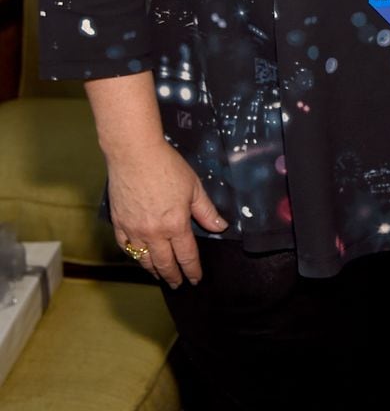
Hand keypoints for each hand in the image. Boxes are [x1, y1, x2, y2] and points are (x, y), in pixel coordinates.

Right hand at [106, 139, 226, 286]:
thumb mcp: (193, 187)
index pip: (187, 255)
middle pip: (165, 263)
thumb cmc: (167, 166)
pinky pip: (126, 248)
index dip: (192, 270)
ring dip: (154, 270)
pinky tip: (139, 258)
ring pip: (144, 260)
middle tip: (178, 284)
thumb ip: (206, 211)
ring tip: (160, 275)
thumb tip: (220, 227)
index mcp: (176, 225)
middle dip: (173, 276)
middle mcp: (154, 233)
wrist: (134, 154)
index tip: (196, 279)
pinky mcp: (119, 224)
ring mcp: (134, 231)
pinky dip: (134, 256)